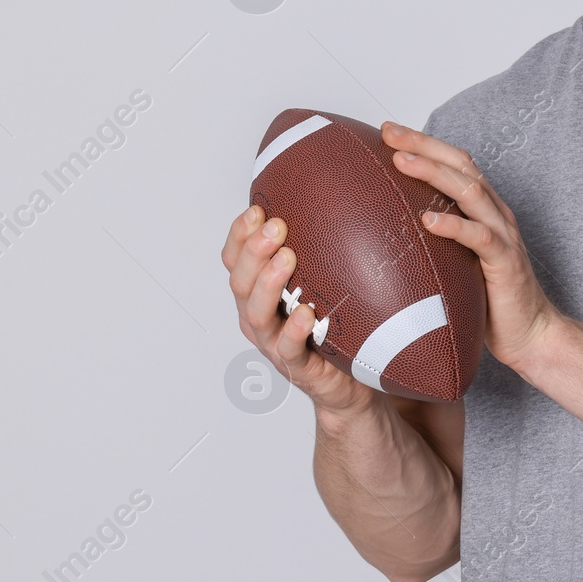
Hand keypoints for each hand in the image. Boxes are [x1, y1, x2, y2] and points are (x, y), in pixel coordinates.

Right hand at [221, 204, 379, 417]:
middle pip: (240, 281)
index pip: (234, 260)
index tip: (256, 210)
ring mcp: (274, 343)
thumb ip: (314, 252)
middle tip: (275, 226)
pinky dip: (294, 330)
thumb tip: (333, 198)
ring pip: (256, 313)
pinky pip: (287, 349)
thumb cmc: (332, 328)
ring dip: (269, 283)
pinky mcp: (296, 366)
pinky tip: (306, 314)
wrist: (347, 383)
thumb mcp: (319, 283)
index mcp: (257, 293)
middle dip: (254, 251)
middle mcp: (258, 317)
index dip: (239, 235)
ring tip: (286, 258)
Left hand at [380, 122, 561, 373]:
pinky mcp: (506, 263)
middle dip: (424, 145)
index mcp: (483, 210)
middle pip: (461, 165)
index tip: (388, 131)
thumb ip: (432, 242)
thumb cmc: (489, 300)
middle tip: (390, 133)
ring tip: (401, 162)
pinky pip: (480, 238)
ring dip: (434, 173)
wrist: (530, 334)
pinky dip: (454, 225)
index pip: (455, 163)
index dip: (424, 143)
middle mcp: (495, 214)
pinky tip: (428, 220)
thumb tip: (382, 234)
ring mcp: (503, 235)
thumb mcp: (455, 262)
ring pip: (470, 192)